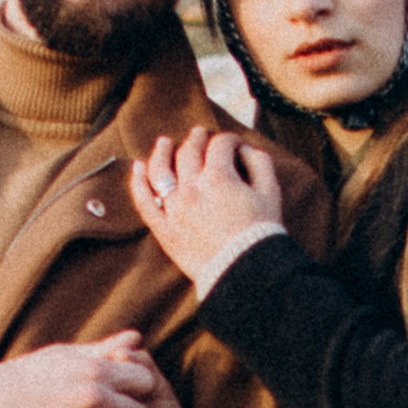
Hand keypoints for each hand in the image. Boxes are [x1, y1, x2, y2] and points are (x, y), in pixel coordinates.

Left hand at [129, 128, 285, 286]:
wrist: (244, 272)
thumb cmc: (260, 234)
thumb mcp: (271, 193)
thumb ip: (259, 163)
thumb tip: (244, 150)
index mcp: (219, 177)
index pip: (220, 144)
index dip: (229, 140)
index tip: (235, 146)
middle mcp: (192, 188)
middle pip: (189, 151)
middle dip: (197, 139)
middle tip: (200, 134)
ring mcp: (174, 209)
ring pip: (160, 170)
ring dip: (162, 152)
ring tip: (164, 142)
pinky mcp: (164, 229)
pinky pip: (144, 202)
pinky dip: (138, 182)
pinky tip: (137, 167)